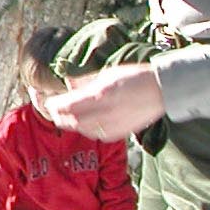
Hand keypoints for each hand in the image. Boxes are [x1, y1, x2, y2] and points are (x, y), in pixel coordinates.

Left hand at [47, 64, 166, 140]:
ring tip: (65, 116)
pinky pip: (96, 135)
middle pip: (72, 121)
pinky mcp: (120, 133)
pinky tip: (84, 123)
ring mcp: (113, 125)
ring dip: (71, 124)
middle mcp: (105, 112)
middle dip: (59, 116)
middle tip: (53, 110)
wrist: (161, 91)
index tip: (48, 101)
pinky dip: (86, 130)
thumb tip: (69, 85)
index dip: (54, 105)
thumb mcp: (107, 74)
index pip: (67, 105)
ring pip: (82, 130)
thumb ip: (86, 83)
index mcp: (100, 95)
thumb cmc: (134, 77)